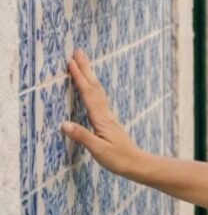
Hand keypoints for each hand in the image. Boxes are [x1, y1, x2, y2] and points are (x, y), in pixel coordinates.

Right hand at [62, 50, 141, 176]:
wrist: (136, 163)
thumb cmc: (118, 158)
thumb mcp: (98, 150)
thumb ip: (82, 136)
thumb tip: (64, 124)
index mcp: (101, 118)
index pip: (88, 94)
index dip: (79, 77)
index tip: (71, 62)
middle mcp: (105, 113)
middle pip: (94, 86)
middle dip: (85, 68)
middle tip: (77, 51)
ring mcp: (108, 116)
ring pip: (97, 90)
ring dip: (89, 75)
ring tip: (83, 63)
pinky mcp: (109, 121)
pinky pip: (99, 98)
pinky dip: (93, 87)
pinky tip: (92, 87)